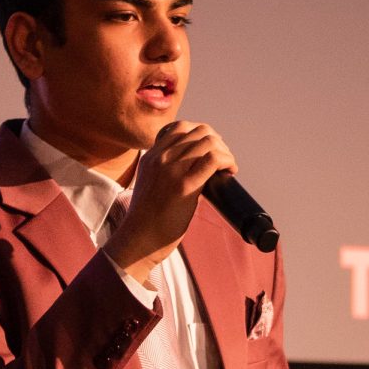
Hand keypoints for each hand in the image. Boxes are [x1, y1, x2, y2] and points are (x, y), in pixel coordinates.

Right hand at [103, 120, 236, 283]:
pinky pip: (213, 159)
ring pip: (208, 142)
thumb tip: (199, 171)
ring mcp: (171, 170)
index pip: (181, 128)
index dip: (203, 135)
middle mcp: (160, 158)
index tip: (211, 151)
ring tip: (228, 167)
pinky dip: (228, 161)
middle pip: (199, 131)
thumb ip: (168, 172)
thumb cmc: (148, 220)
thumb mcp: (151, 185)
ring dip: (225, 152)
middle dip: (217, 142)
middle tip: (224, 160)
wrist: (138, 240)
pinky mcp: (184, 186)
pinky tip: (230, 172)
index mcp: (151, 156)